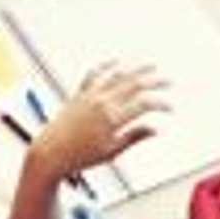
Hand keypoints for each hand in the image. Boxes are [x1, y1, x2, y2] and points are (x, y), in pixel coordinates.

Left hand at [26, 62, 168, 180]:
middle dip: (155, 82)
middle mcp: (101, 102)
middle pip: (134, 84)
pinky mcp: (79, 94)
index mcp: (112, 118)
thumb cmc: (79, 156)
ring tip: (150, 67)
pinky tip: (116, 62)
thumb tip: (154, 129)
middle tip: (168, 82)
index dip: (160, 104)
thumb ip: (134, 137)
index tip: (169, 108)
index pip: (144, 104)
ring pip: (117, 75)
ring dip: (136, 69)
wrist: (51, 153)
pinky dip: (106, 66)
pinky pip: (94, 74)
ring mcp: (90, 95)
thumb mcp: (112, 151)